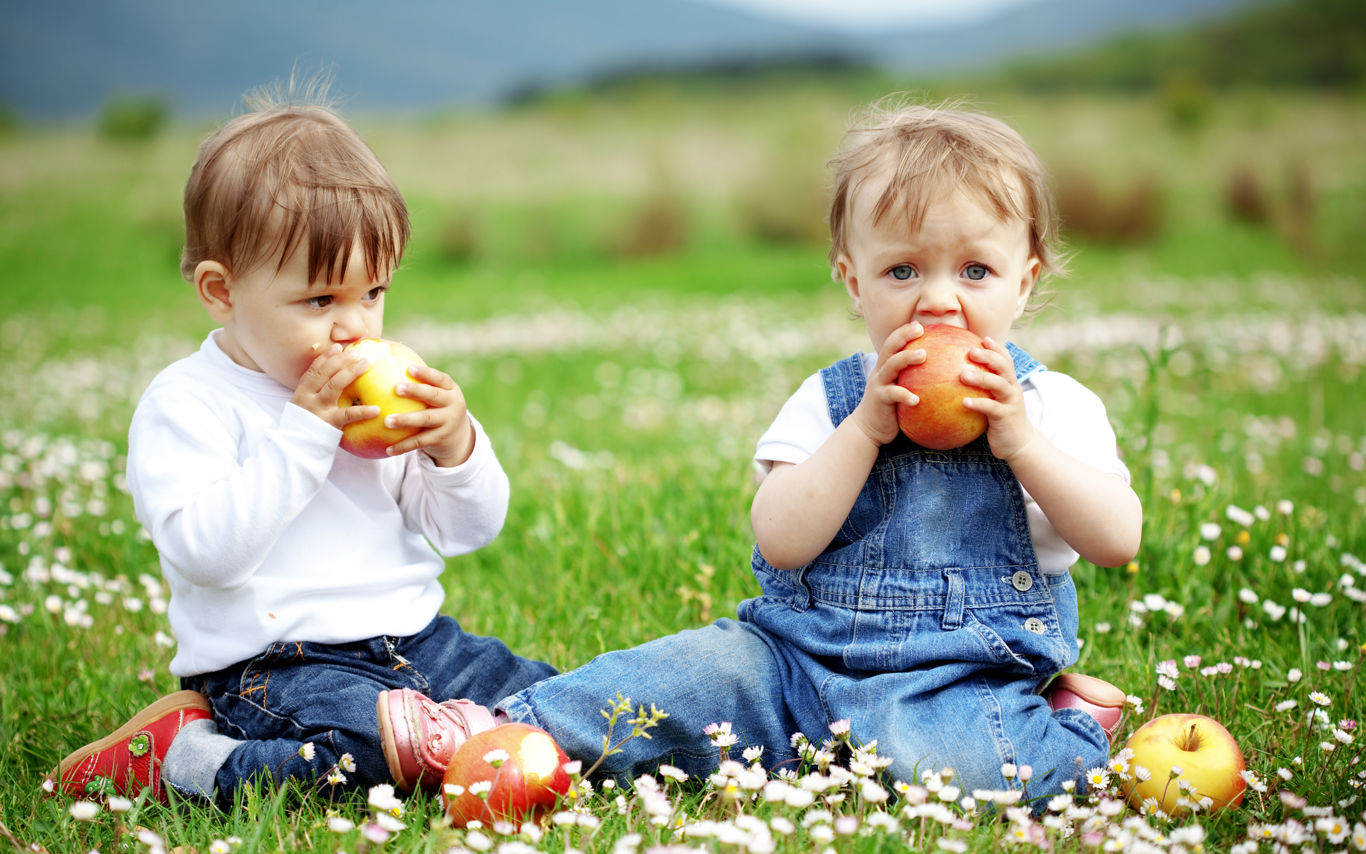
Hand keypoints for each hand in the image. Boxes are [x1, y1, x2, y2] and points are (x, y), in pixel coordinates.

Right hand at [291, 344, 380, 430]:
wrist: (293, 451)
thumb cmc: (303, 430)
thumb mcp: (303, 410)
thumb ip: (313, 397)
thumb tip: (331, 385)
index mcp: (301, 393)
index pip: (313, 371)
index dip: (325, 358)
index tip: (337, 347)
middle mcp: (308, 398)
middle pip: (324, 373)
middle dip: (341, 361)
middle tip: (357, 353)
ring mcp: (318, 409)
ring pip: (334, 386)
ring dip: (350, 372)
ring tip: (366, 364)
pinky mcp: (328, 423)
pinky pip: (347, 415)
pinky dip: (362, 411)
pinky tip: (376, 409)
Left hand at [380, 364, 475, 466]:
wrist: (459, 437)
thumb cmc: (438, 408)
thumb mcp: (437, 395)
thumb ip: (422, 384)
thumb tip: (389, 362)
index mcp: (451, 390)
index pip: (439, 378)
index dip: (425, 373)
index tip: (408, 369)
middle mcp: (453, 404)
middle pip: (434, 396)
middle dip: (416, 391)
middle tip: (396, 388)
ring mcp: (448, 422)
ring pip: (426, 419)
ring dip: (406, 420)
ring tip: (387, 421)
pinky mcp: (441, 439)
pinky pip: (420, 442)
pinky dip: (403, 446)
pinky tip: (388, 449)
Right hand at [847, 320, 925, 446]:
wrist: (867, 428)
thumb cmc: (891, 408)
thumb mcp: (900, 389)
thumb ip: (914, 379)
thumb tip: (943, 374)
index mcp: (886, 366)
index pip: (893, 342)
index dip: (905, 331)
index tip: (921, 324)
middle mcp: (880, 371)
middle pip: (890, 347)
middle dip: (904, 335)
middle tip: (920, 329)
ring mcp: (879, 384)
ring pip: (890, 365)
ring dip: (906, 358)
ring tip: (923, 355)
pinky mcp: (879, 400)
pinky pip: (892, 394)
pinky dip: (904, 395)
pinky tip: (917, 400)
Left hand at [961, 337, 1036, 460]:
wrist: (1019, 444)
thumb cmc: (1000, 419)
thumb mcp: (994, 400)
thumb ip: (983, 388)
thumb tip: (958, 376)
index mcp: (1010, 382)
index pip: (1005, 360)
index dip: (996, 348)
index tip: (982, 338)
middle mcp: (1013, 388)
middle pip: (1003, 367)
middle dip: (989, 356)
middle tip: (970, 351)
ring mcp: (1011, 402)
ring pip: (999, 384)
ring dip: (981, 377)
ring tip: (963, 374)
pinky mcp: (1006, 417)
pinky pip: (991, 408)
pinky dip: (978, 403)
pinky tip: (963, 402)